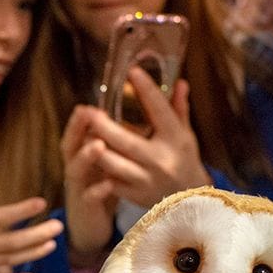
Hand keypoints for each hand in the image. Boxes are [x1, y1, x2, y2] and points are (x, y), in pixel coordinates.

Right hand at [61, 106, 116, 259]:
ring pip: (76, 170)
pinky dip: (98, 191)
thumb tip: (127, 118)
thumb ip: (112, 143)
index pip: (76, 133)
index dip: (79, 120)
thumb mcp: (105, 164)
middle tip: (87, 113)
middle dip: (76, 129)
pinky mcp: (86, 208)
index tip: (87, 103)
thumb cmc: (102, 191)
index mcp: (81, 157)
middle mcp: (76, 170)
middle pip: (70, 146)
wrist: (91, 227)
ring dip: (86, 156)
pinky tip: (108, 184)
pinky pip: (89, 198)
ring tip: (98, 144)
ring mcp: (78, 189)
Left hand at [83, 69, 210, 209]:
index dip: (147, 90)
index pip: (160, 111)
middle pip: (126, 141)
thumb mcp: (185, 134)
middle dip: (103, 126)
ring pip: (113, 163)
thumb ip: (179, 109)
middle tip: (89, 111)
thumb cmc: (184, 160)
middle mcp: (161, 160)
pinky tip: (89, 156)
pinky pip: (110, 181)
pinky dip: (99, 169)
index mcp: (176, 139)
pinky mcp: (135, 195)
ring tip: (83, 133)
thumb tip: (179, 82)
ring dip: (94, 147)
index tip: (132, 72)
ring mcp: (147, 180)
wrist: (190, 200)